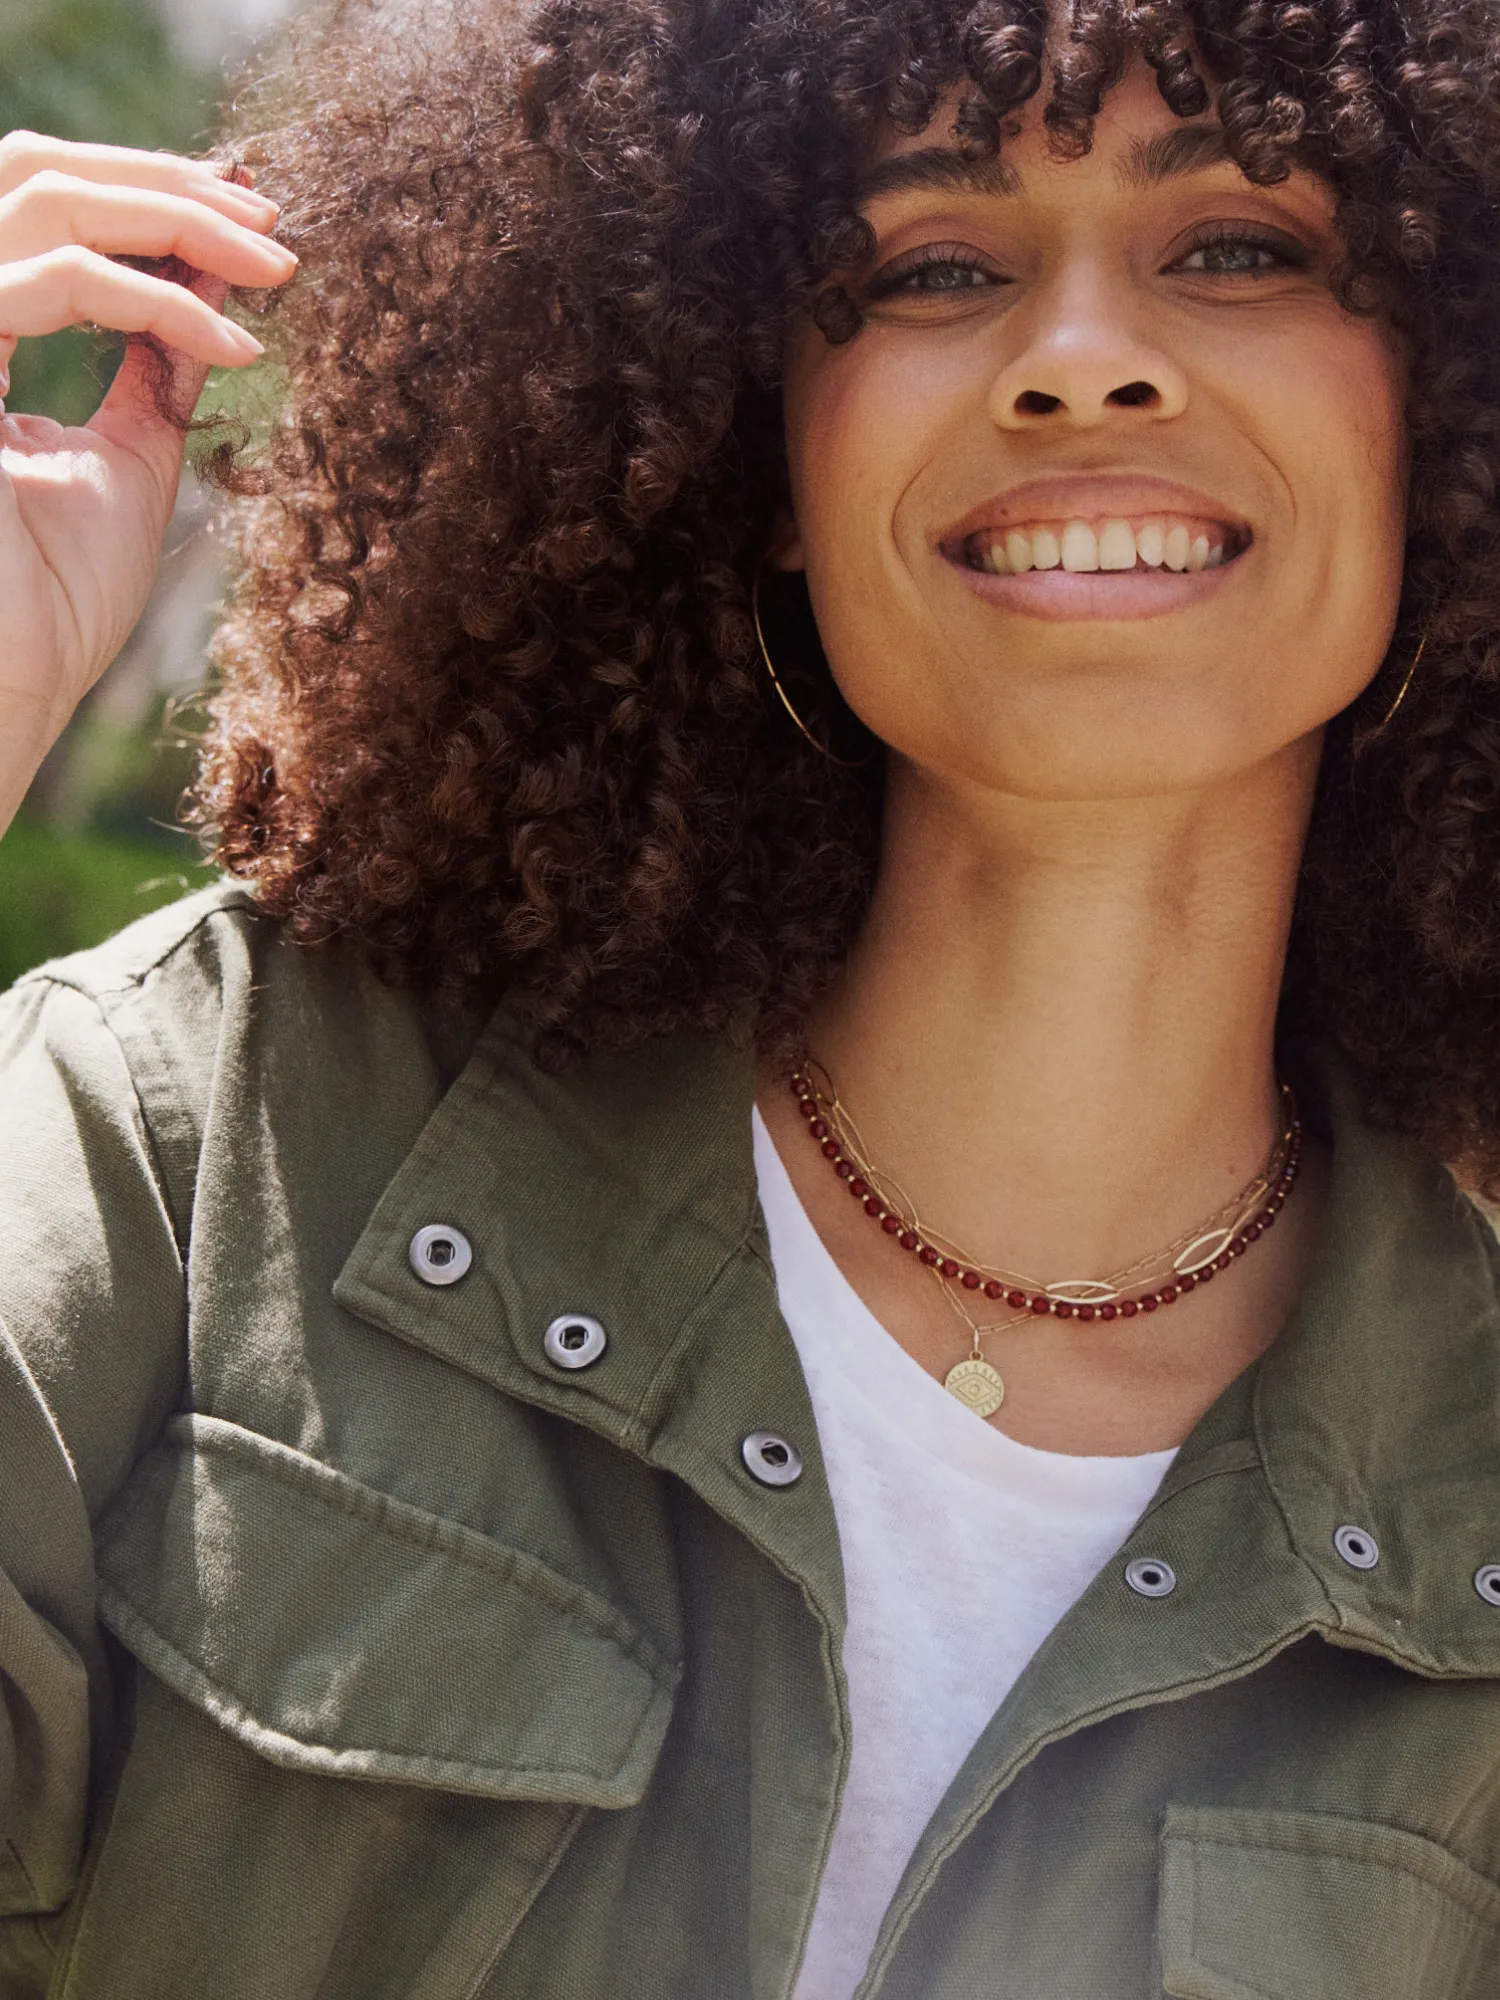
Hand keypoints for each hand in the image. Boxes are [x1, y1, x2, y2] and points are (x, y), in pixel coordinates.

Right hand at [0, 132, 296, 836]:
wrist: (11, 685)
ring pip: (42, 198)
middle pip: (35, 172)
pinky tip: (237, 346)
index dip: (147, 198)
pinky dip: (158, 299)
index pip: (46, 212)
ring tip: (273, 263)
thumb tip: (218, 286)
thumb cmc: (56, 603)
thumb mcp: (130, 461)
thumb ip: (158, 366)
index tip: (253, 223)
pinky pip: (58, 281)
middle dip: (164, 184)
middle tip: (271, 217)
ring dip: (174, 220)